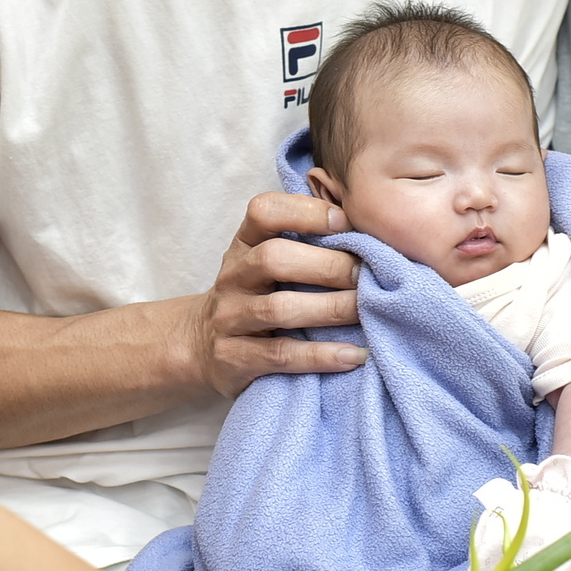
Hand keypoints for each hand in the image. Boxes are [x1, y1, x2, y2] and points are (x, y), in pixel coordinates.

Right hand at [185, 191, 366, 397]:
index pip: (263, 212)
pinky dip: (321, 355)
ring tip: (367, 311)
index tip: (344, 222)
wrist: (203, 345)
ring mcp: (229, 318)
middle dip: (328, 265)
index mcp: (244, 244)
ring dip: (330, 309)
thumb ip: (304, 243)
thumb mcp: (266, 262)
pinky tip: (355, 355)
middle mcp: (232, 277)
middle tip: (368, 274)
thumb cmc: (256, 295)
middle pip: (274, 258)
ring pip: (278, 309)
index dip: (304, 211)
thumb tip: (368, 232)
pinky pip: (281, 355)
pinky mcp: (233, 359)